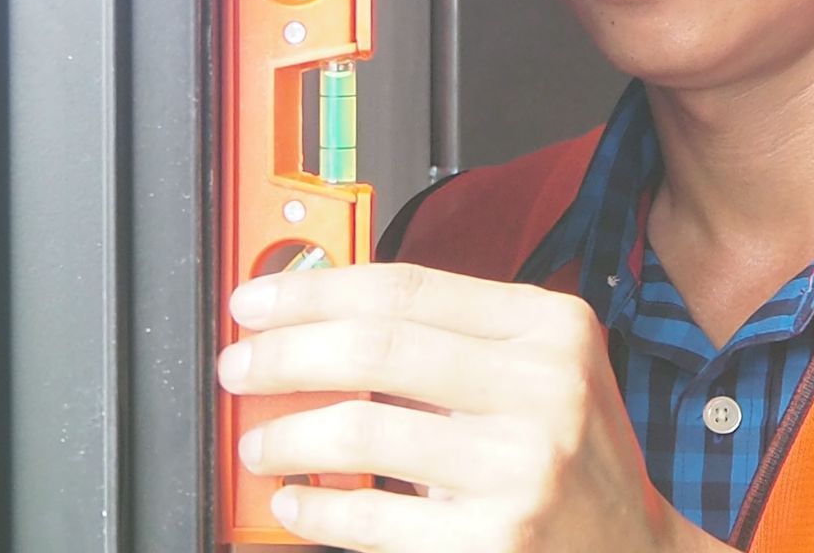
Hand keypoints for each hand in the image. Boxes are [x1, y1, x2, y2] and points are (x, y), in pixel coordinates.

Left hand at [219, 261, 720, 551]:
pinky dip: (316, 511)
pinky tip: (297, 504)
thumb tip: (318, 317)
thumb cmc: (573, 458)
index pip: (404, 287)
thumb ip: (450, 336)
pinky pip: (372, 519)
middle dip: (284, 354)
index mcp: (548, 328)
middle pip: (374, 348)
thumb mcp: (539, 370)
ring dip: (286, 436)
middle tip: (241, 367)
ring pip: (361, 433)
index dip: (312, 290)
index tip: (256, 301)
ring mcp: (523, 470)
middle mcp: (543, 390)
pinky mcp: (496, 543)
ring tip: (261, 444)